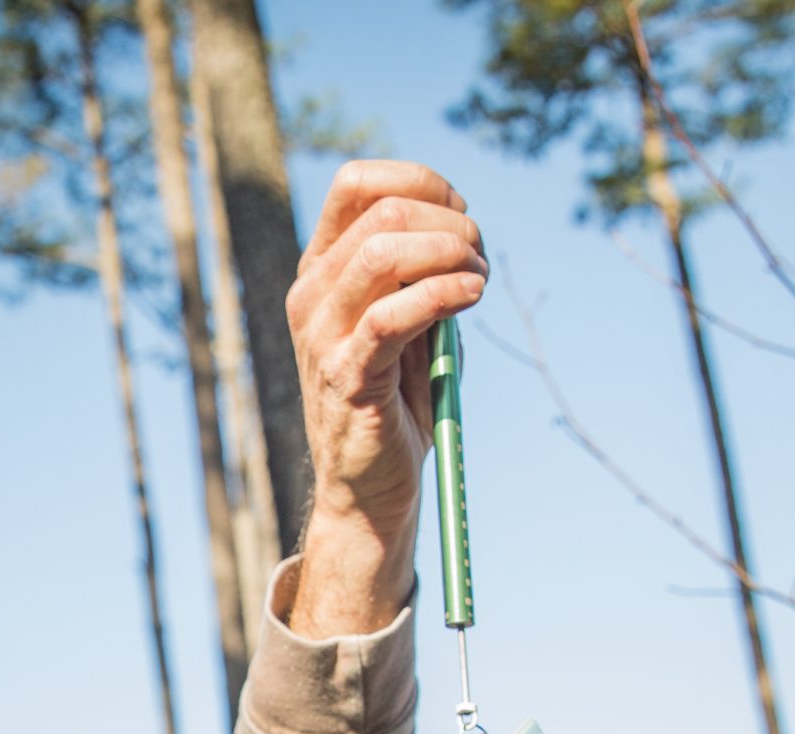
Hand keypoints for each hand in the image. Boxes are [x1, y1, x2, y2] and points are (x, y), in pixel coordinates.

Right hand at [281, 159, 486, 637]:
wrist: (372, 490)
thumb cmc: (397, 405)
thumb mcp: (410, 326)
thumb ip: (424, 277)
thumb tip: (465, 234)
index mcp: (321, 270)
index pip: (356, 182)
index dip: (419, 181)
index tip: (462, 212)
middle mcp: (312, 293)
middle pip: (382, 210)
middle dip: (450, 222)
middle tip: (482, 256)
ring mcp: (321, 333)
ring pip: (384, 252)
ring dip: (451, 254)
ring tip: (480, 279)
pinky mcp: (346, 375)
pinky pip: (392, 315)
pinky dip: (443, 294)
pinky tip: (470, 297)